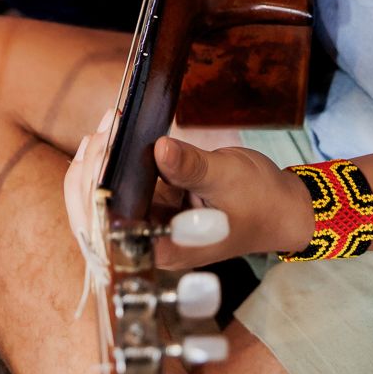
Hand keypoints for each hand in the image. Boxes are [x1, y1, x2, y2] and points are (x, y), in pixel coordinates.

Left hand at [63, 127, 312, 269]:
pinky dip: (113, 161)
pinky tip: (112, 133)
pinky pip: (123, 188)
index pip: (109, 228)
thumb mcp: (226, 177)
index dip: (95, 190)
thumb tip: (159, 147)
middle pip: (97, 215)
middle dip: (90, 170)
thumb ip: (190, 166)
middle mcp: (149, 243)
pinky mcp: (155, 207)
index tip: (103, 147)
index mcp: (164, 249)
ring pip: (104, 200)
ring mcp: (150, 225)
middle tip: (103, 129)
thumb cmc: (260, 201)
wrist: (282, 208)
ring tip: (107, 124)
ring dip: (98, 162)